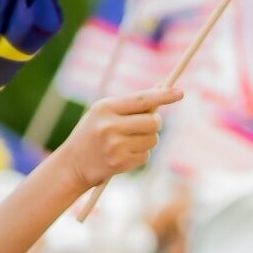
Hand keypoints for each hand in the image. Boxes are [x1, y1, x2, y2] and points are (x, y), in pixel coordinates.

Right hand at [50, 88, 181, 190]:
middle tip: (144, 125)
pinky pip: (146, 155)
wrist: (72, 164)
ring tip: (127, 142)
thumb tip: (163, 88)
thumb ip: (132, 103)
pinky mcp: (120, 162)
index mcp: (104, 108)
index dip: (163, 96)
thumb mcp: (104, 113)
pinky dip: (140, 154)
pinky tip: (124, 154)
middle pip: (153, 121)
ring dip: (148, 140)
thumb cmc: (92, 134)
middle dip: (154, 123)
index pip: (142, 99)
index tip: (180, 93)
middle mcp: (109, 125)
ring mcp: (115, 145)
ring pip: (153, 139)